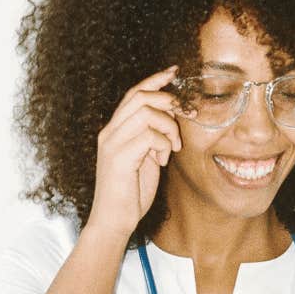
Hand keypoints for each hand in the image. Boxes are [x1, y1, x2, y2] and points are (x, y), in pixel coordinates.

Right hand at [86, 65, 189, 241]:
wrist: (114, 221)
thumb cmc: (131, 193)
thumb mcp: (146, 159)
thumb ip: (153, 138)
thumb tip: (171, 121)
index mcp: (115, 131)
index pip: (133, 94)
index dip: (154, 80)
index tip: (174, 72)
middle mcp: (109, 132)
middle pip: (140, 97)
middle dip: (168, 102)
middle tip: (184, 116)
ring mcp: (112, 143)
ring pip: (146, 113)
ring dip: (168, 127)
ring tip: (172, 147)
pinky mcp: (119, 157)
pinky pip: (148, 135)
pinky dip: (163, 145)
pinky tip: (162, 161)